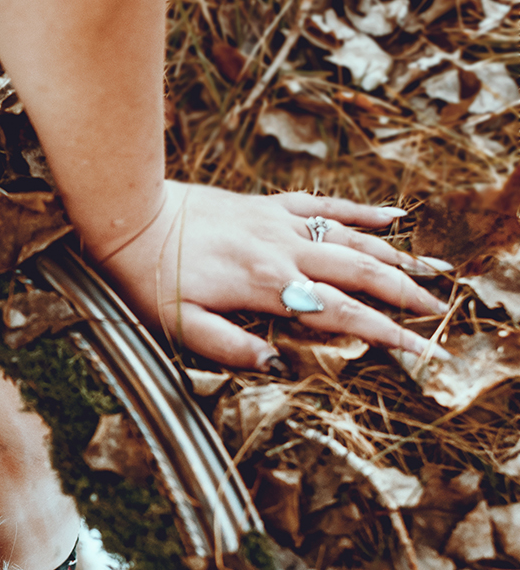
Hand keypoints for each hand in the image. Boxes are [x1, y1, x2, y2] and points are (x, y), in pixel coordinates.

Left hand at [98, 183, 444, 371]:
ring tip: (434, 270)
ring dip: (396, 255)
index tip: (419, 350)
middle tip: (439, 314)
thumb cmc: (150, 278)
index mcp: (268, 286)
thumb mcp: (181, 326)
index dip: (383, 333)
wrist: (131, 216)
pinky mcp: (269, 206)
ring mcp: (279, 224)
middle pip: (361, 273)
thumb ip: (230, 347)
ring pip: (352, 239)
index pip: (340, 314)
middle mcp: (283, 252)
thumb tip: (277, 364)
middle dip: (404, 295)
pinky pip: (325, 205)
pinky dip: (362, 210)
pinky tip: (395, 214)